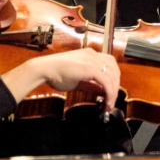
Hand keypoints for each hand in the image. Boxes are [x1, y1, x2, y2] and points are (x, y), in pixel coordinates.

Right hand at [1, 48, 120, 112]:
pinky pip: (106, 81)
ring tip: (109, 104)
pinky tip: (107, 102)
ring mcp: (92, 60)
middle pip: (115, 70)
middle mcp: (93, 55)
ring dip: (114, 91)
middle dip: (116, 86)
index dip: (114, 79)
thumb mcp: (78, 80)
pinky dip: (110, 92)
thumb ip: (91, 85)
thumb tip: (102, 92)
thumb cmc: (56, 73)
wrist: (44, 69)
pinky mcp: (89, 68)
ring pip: (112, 76)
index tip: (111, 92)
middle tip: (112, 100)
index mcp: (91, 55)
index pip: (110, 65)